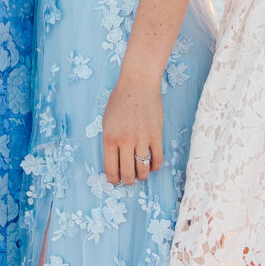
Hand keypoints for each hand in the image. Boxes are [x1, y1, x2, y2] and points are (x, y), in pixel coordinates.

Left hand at [101, 72, 163, 186]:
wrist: (138, 84)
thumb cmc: (120, 101)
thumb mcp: (106, 121)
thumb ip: (110, 141)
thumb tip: (114, 161)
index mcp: (109, 138)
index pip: (110, 169)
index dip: (113, 180)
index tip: (116, 181)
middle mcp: (125, 141)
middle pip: (127, 174)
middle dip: (128, 181)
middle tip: (129, 179)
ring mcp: (142, 139)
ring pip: (143, 169)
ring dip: (142, 175)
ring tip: (141, 173)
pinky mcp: (157, 136)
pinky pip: (157, 160)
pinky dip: (155, 166)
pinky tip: (151, 164)